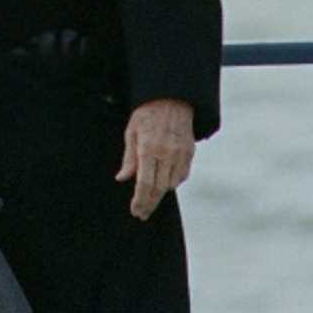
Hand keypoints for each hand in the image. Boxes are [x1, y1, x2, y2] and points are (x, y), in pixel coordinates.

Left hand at [116, 98, 194, 219]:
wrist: (172, 98)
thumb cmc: (147, 112)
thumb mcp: (132, 130)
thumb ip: (129, 157)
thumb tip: (122, 178)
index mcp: (148, 147)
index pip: (145, 183)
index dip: (140, 200)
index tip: (136, 211)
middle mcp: (166, 153)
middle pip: (159, 188)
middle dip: (150, 204)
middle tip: (142, 214)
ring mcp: (180, 154)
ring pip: (171, 184)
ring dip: (160, 194)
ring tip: (150, 199)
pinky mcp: (189, 153)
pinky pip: (181, 176)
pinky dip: (172, 182)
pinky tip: (164, 183)